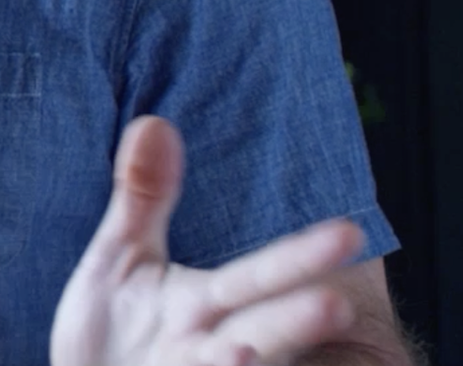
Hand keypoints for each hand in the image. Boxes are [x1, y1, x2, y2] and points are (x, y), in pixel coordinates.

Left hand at [51, 116, 365, 365]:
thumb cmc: (112, 329)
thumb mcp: (121, 258)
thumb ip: (144, 197)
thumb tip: (154, 121)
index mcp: (205, 305)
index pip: (258, 275)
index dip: (300, 257)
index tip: (351, 233)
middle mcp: (207, 350)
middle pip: (261, 331)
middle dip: (295, 321)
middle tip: (335, 306)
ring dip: (238, 364)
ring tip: (243, 354)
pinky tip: (228, 364)